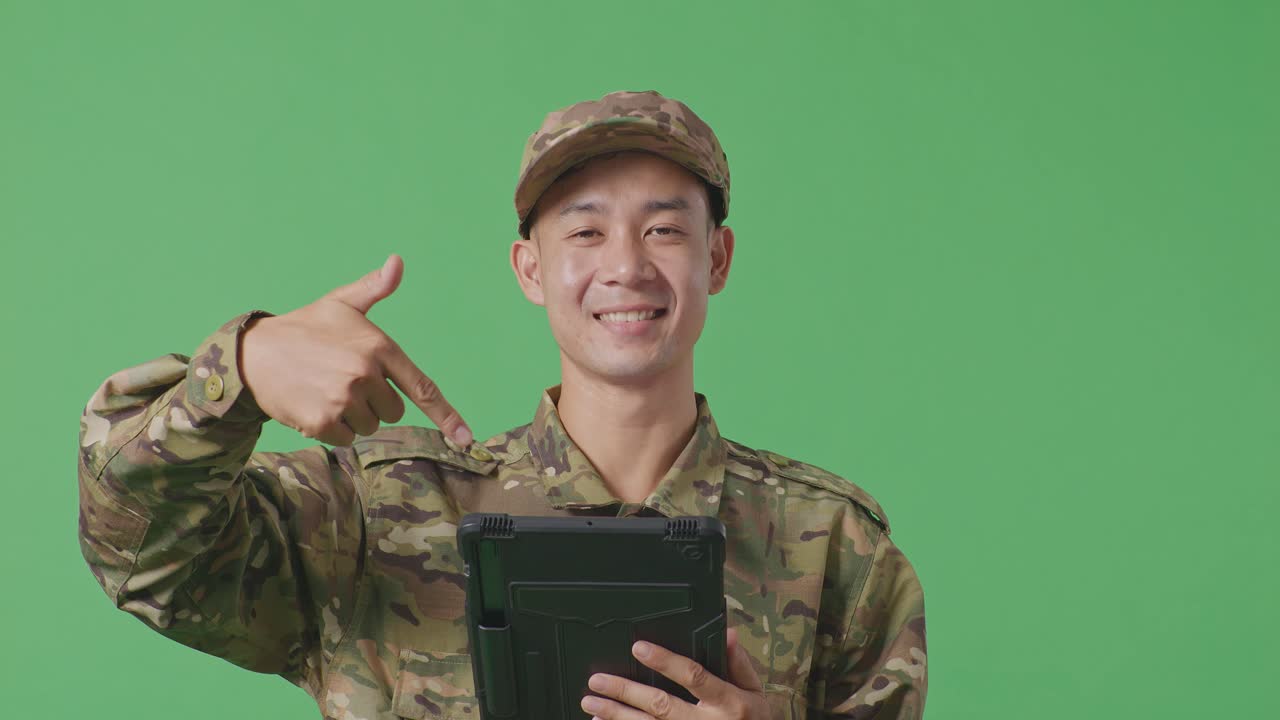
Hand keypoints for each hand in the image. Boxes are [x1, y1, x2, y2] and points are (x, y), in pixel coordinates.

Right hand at [239, 254, 470, 446]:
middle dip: (373, 402)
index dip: (447, 416)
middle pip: (393, 411)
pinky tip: (313, 404)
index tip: (466, 439)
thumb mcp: (340, 303)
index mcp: (378, 347)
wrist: (253, 354)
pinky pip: (345, 438)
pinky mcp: (323, 421)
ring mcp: (345, 398)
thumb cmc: (303, 328)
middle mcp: (366, 373)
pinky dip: (332, 429)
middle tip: (343, 380)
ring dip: (352, 416)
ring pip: (369, 426)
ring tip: (326, 389)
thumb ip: (374, 288)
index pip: (422, 387)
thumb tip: (397, 262)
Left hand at [580, 628, 769, 719]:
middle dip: (626, 692)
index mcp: (728, 702)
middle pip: (661, 705)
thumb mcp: (755, 690)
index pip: (693, 677)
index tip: (639, 648)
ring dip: (616, 716)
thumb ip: (739, 663)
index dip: (665, 662)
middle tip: (598, 680)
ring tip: (590, 703)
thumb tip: (727, 633)